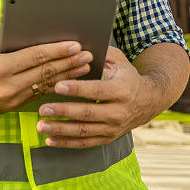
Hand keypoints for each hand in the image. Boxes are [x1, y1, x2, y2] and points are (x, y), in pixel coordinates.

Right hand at [0, 39, 92, 116]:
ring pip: (45, 85)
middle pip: (45, 72)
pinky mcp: (13, 107)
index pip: (36, 57)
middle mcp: (8, 86)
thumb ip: (10, 47)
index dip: (57, 50)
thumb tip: (36, 40)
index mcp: (0, 68)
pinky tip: (68, 80)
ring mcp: (11, 100)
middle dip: (69, 63)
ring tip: (85, 68)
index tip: (75, 44)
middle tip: (88, 55)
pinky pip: (38, 94)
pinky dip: (54, 86)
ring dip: (67, 76)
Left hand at [36, 46, 160, 147]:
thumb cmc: (126, 76)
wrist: (148, 101)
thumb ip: (99, 52)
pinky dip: (66, 143)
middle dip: (63, 112)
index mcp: (121, 90)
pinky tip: (50, 140)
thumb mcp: (118, 60)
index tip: (58, 86)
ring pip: (84, 131)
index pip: (96, 90)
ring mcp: (113, 128)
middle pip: (87, 113)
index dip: (76, 89)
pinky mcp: (107, 138)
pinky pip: (85, 143)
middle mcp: (118, 112)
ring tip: (41, 126)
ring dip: (60, 130)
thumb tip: (76, 46)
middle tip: (43, 109)